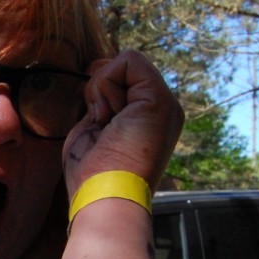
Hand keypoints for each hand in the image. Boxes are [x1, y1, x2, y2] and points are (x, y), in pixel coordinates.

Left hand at [61, 50, 184, 192]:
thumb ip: (100, 99)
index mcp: (148, 118)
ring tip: (108, 129)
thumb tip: (98, 64)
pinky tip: (109, 118)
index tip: (96, 122)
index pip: (122, 81)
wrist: (106, 197)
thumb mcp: (92, 126)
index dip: (100, 91)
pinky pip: (128, 61)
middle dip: (100, 93)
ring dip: (101, 92)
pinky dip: (105, 85)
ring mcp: (166, 105)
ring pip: (125, 64)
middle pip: (123, 70)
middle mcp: (163, 110)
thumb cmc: (92, 173)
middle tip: (103, 130)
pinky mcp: (160, 100)